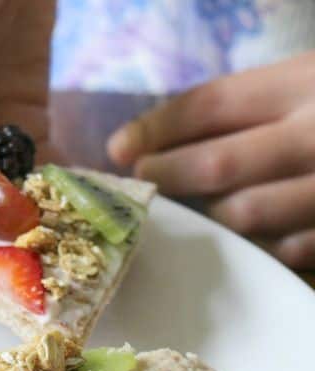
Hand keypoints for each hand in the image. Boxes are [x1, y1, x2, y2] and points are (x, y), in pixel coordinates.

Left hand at [108, 52, 314, 268]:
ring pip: (248, 211)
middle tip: (144, 179)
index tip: (119, 147)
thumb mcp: (310, 80)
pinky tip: (260, 240)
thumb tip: (169, 134)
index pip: (210, 104)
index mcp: (305, 81)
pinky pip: (294, 247)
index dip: (156, 127)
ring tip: (206, 210)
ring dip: (216, 214)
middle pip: (218, 160)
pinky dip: (268, 246)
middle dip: (167, 173)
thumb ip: (256, 103)